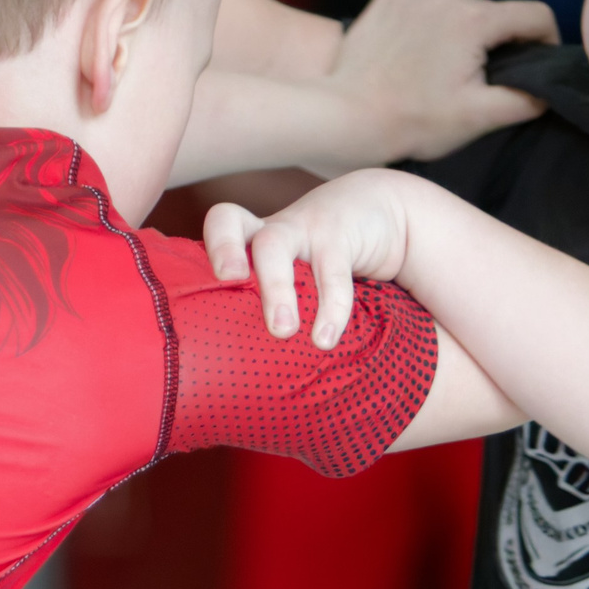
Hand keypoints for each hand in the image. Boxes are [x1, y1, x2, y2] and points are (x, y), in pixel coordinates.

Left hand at [204, 168, 419, 348]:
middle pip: (231, 221)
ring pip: (274, 245)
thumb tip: (247, 379)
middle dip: (222, 249)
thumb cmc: (324, 258)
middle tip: (227, 281)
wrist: (381, 210)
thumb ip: (271, 310)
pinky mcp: (339, 236)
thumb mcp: (296, 272)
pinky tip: (325, 339)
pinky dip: (330, 307)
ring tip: (281, 331)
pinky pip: (332, 271)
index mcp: (251, 237)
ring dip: (273, 287)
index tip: (208, 280)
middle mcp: (269, 229)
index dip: (207, 243)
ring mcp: (302, 227)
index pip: (219, 223)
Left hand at [332, 0, 555, 163]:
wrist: (346, 114)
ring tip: (439, 71)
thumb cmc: (413, 121)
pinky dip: (426, 26)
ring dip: (459, 33)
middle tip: (476, 80)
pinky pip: (424, 5)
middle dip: (495, 42)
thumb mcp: (478, 117)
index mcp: (474, 19)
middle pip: (493, 13)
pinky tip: (412, 57)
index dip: (546, 41)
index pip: (535, 15)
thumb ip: (524, 100)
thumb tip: (547, 91)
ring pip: (457, 8)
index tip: (537, 65)